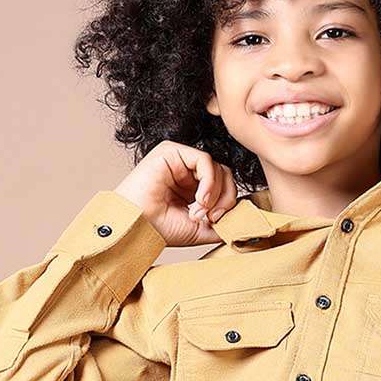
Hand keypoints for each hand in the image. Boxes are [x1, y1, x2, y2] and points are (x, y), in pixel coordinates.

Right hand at [114, 140, 237, 246]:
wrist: (135, 228)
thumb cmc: (159, 229)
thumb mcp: (200, 229)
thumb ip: (222, 221)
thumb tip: (245, 217)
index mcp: (192, 187)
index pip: (225, 186)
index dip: (227, 203)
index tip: (216, 222)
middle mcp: (186, 171)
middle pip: (225, 175)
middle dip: (225, 198)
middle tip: (211, 217)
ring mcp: (179, 160)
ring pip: (218, 167)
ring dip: (215, 193)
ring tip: (199, 211)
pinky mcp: (172, 151)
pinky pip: (205, 160)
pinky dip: (209, 182)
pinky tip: (199, 199)